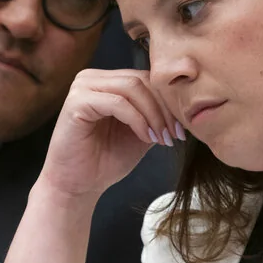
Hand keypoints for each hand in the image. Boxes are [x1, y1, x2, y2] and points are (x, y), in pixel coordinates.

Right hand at [36, 68, 181, 208]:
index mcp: (107, 81)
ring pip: (132, 88)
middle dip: (164, 108)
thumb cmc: (105, 160)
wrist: (78, 185)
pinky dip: (138, 120)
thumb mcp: (141, 133)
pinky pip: (118, 103)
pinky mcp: (76, 102)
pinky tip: (146, 138)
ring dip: (153, 115)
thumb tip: (185, 107)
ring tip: (162, 138)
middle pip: (141, 80)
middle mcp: (92, 78)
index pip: (146, 78)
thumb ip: (156, 114)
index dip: (168, 101)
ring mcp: (82, 87)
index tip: (181, 128)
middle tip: (175, 134)